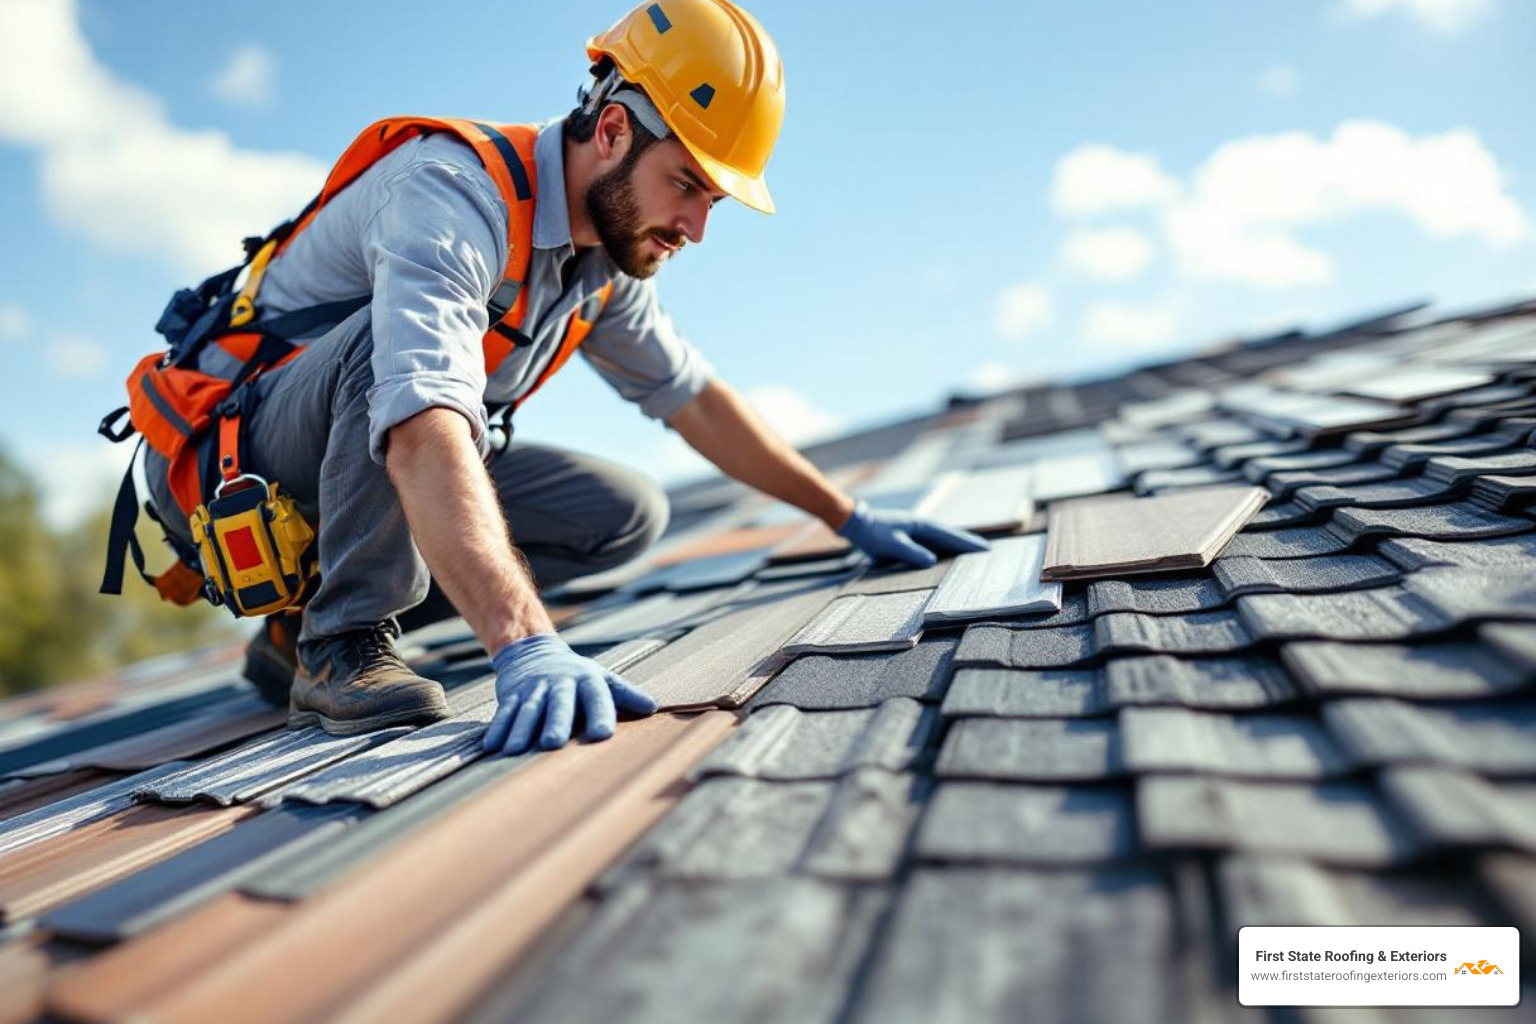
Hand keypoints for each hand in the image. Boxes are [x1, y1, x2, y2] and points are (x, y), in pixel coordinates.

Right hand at [482, 634, 657, 755]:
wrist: (534, 651)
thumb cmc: (577, 675)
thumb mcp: (603, 680)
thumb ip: (626, 694)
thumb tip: (654, 708)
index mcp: (587, 681)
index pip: (596, 697)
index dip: (600, 714)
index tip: (602, 735)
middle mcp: (559, 683)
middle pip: (558, 704)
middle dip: (554, 723)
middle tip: (552, 744)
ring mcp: (533, 689)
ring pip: (527, 710)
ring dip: (520, 730)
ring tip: (515, 751)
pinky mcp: (512, 695)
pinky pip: (504, 712)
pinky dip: (498, 729)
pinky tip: (492, 746)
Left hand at [836, 500, 989, 568]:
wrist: (857, 524)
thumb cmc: (873, 533)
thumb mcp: (892, 544)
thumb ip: (911, 552)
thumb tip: (932, 561)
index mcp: (922, 526)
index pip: (951, 536)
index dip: (968, 543)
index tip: (985, 549)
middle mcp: (923, 527)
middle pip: (951, 537)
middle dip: (968, 545)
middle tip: (987, 553)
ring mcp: (917, 532)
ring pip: (942, 541)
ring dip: (957, 548)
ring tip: (972, 558)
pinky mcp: (910, 538)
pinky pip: (932, 545)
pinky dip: (943, 551)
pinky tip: (947, 560)